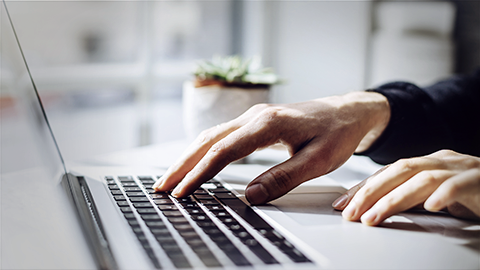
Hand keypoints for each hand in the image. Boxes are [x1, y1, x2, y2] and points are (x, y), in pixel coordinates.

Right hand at [153, 91, 389, 203]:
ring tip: (171, 178)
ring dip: (188, 156)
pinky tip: (195, 162)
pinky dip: (203, 150)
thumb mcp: (318, 160)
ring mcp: (253, 115)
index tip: (184, 192)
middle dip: (182, 164)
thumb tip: (251, 195)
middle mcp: (255, 115)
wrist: (348, 112)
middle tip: (162, 187)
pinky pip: (221, 135)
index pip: (224, 151)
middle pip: (207, 139)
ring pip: (210, 135)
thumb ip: (284, 177)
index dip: (200, 174)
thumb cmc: (336, 133)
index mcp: (268, 123)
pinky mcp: (255, 121)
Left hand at [332, 150, 479, 224]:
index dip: (363, 187)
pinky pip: (457, 185)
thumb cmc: (470, 194)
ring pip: (421, 179)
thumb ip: (409, 198)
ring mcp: (460, 168)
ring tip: (374, 217)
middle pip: (398, 171)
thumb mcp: (434, 196)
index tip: (342, 205)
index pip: (388, 172)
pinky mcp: (479, 180)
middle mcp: (441, 161)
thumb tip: (375, 209)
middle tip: (350, 213)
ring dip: (394, 199)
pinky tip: (429, 207)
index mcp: (427, 163)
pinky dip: (442, 195)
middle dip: (370, 193)